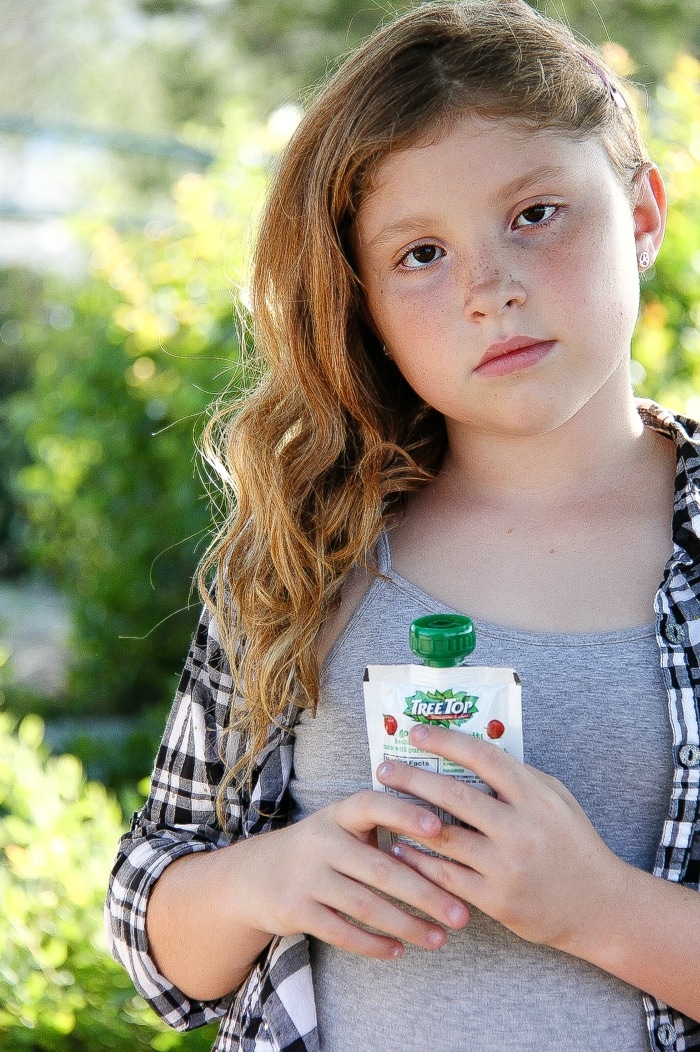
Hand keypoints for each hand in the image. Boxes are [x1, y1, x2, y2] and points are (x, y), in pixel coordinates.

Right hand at [237, 789, 469, 959]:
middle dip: (425, 893)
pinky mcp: (295, 909)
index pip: (372, 805)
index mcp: (338, 814)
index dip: (404, 814)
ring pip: (365, 905)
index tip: (439, 827)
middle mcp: (321, 841)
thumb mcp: (341, 826)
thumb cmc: (320, 849)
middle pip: (380, 869)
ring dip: (406, 925)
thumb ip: (381, 827)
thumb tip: (446, 838)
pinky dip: (373, 944)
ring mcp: (306, 877)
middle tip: (461, 914)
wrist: (253, 875)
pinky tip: (399, 950)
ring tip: (440, 939)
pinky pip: (341, 931)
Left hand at [376, 724, 625, 954]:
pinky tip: (398, 849)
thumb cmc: (573, 843)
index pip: (483, 757)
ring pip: (442, 837)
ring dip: (405, 819)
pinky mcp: (496, 900)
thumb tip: (471, 752)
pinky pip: (445, 876)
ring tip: (381, 806)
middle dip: (412, 777)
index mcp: (535, 797)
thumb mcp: (556, 799)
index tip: (415, 731)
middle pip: (453, 795)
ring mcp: (506, 867)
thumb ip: (518, 777)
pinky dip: (417, 860)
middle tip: (384, 768)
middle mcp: (520, 830)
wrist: (599, 906)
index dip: (446, 740)